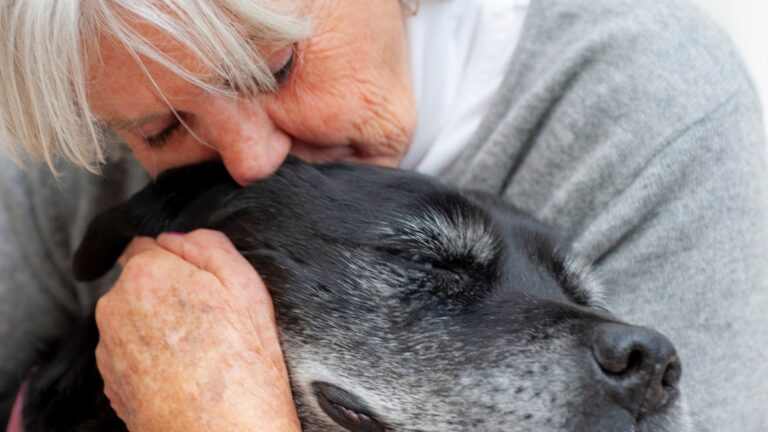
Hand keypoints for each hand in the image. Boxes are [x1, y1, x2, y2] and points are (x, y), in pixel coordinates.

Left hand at [94, 230, 298, 431]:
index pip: (147, 243)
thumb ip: (209, 245)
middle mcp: (115, 306)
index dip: (178, 260)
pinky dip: (152, 355)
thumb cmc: (243, 366)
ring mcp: (108, 347)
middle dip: (167, 291)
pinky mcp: (110, 381)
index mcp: (146, 274)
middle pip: (139, 281)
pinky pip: (130, 351)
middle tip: (210, 318)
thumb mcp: (247, 286)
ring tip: (200, 351)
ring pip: (134, 317)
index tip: (203, 282)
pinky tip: (185, 372)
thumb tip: (178, 236)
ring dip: (158, 324)